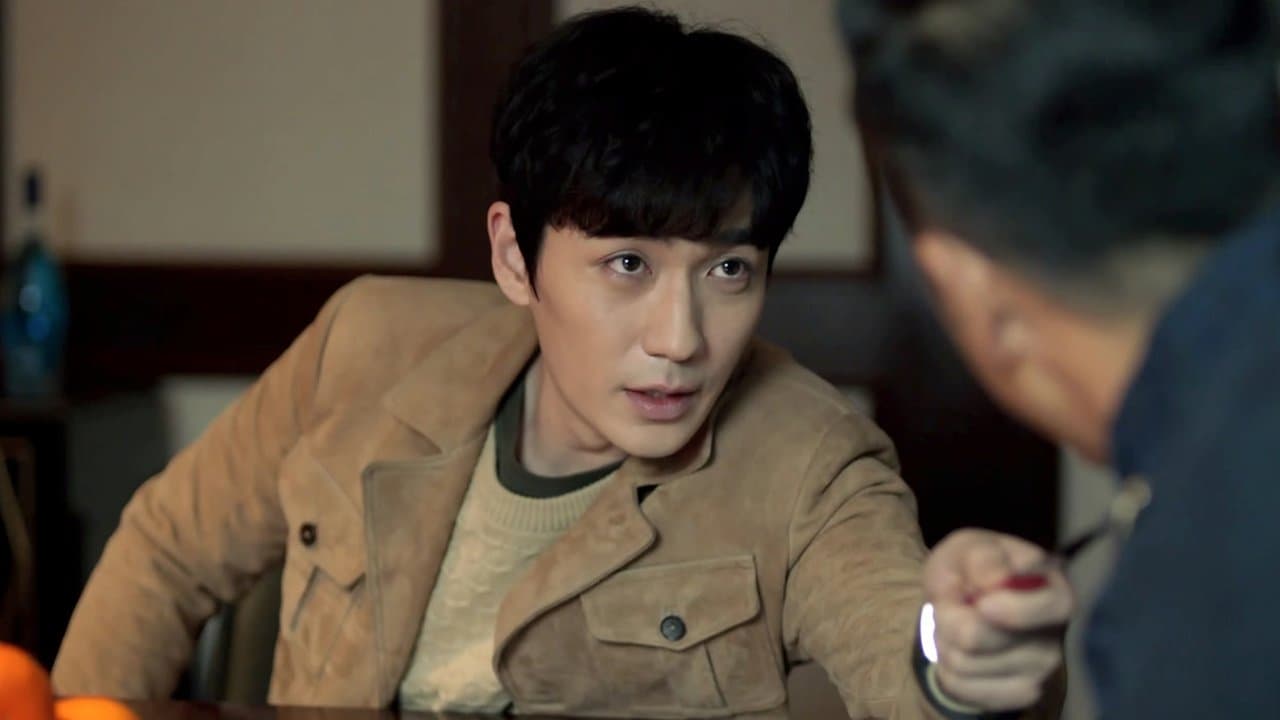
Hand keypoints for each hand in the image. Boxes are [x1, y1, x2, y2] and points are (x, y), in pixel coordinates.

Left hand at [923, 528, 1072, 711]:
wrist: (965, 602)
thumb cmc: (973, 569)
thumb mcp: (971, 547)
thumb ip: (982, 558)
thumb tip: (993, 582)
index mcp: (1056, 592)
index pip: (1051, 608)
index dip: (1014, 609)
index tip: (983, 602)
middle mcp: (1055, 636)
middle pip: (984, 639)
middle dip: (949, 617)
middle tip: (947, 604)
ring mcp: (1038, 670)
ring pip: (963, 663)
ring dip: (943, 640)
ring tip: (952, 624)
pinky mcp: (1017, 694)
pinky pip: (959, 685)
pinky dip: (944, 666)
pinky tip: (957, 650)